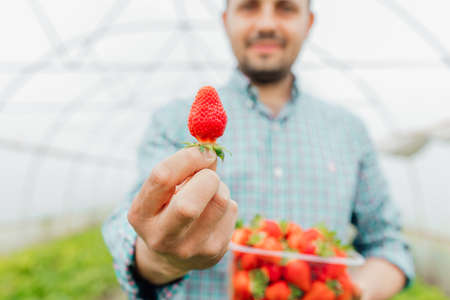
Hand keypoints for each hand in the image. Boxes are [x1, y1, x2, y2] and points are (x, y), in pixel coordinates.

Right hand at [128, 147, 237, 284]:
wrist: (173, 255)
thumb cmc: (169, 208)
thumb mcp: (165, 190)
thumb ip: (185, 168)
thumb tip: (211, 149)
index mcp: (140, 215)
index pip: (162, 177)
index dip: (188, 158)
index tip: (203, 151)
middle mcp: (161, 237)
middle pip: (189, 205)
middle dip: (207, 178)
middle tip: (209, 174)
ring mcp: (189, 249)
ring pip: (219, 201)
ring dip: (220, 187)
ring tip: (209, 194)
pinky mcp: (214, 252)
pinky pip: (231, 211)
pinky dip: (226, 203)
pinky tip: (214, 214)